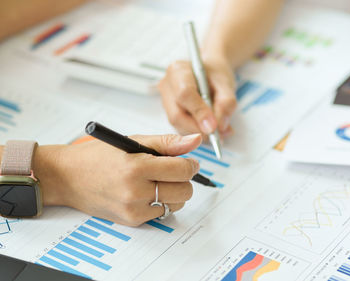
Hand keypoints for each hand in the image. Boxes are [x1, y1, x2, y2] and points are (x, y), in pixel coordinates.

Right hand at [34, 134, 201, 225]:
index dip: (190, 164)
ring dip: (174, 193)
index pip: (182, 170)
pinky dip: (160, 203)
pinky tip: (146, 193)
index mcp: (137, 166)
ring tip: (158, 182)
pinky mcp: (131, 221)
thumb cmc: (100, 156)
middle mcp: (135, 191)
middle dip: (184, 179)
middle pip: (184, 190)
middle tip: (172, 171)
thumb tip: (196, 141)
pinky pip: (161, 214)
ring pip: (176, 204)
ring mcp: (133, 209)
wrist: (68, 177)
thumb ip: (168, 143)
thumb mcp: (134, 141)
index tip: (188, 161)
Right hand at [158, 57, 236, 138]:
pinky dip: (197, 134)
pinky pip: (181, 129)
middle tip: (217, 134)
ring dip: (199, 133)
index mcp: (179, 71)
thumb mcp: (226, 84)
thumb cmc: (216, 75)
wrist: (210, 75)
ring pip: (178, 125)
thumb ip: (226, 103)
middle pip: (177, 115)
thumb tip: (219, 126)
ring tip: (218, 132)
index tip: (213, 126)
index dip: (199, 112)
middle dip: (198, 129)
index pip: (185, 94)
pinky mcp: (170, 114)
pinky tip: (210, 130)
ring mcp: (166, 101)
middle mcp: (167, 86)